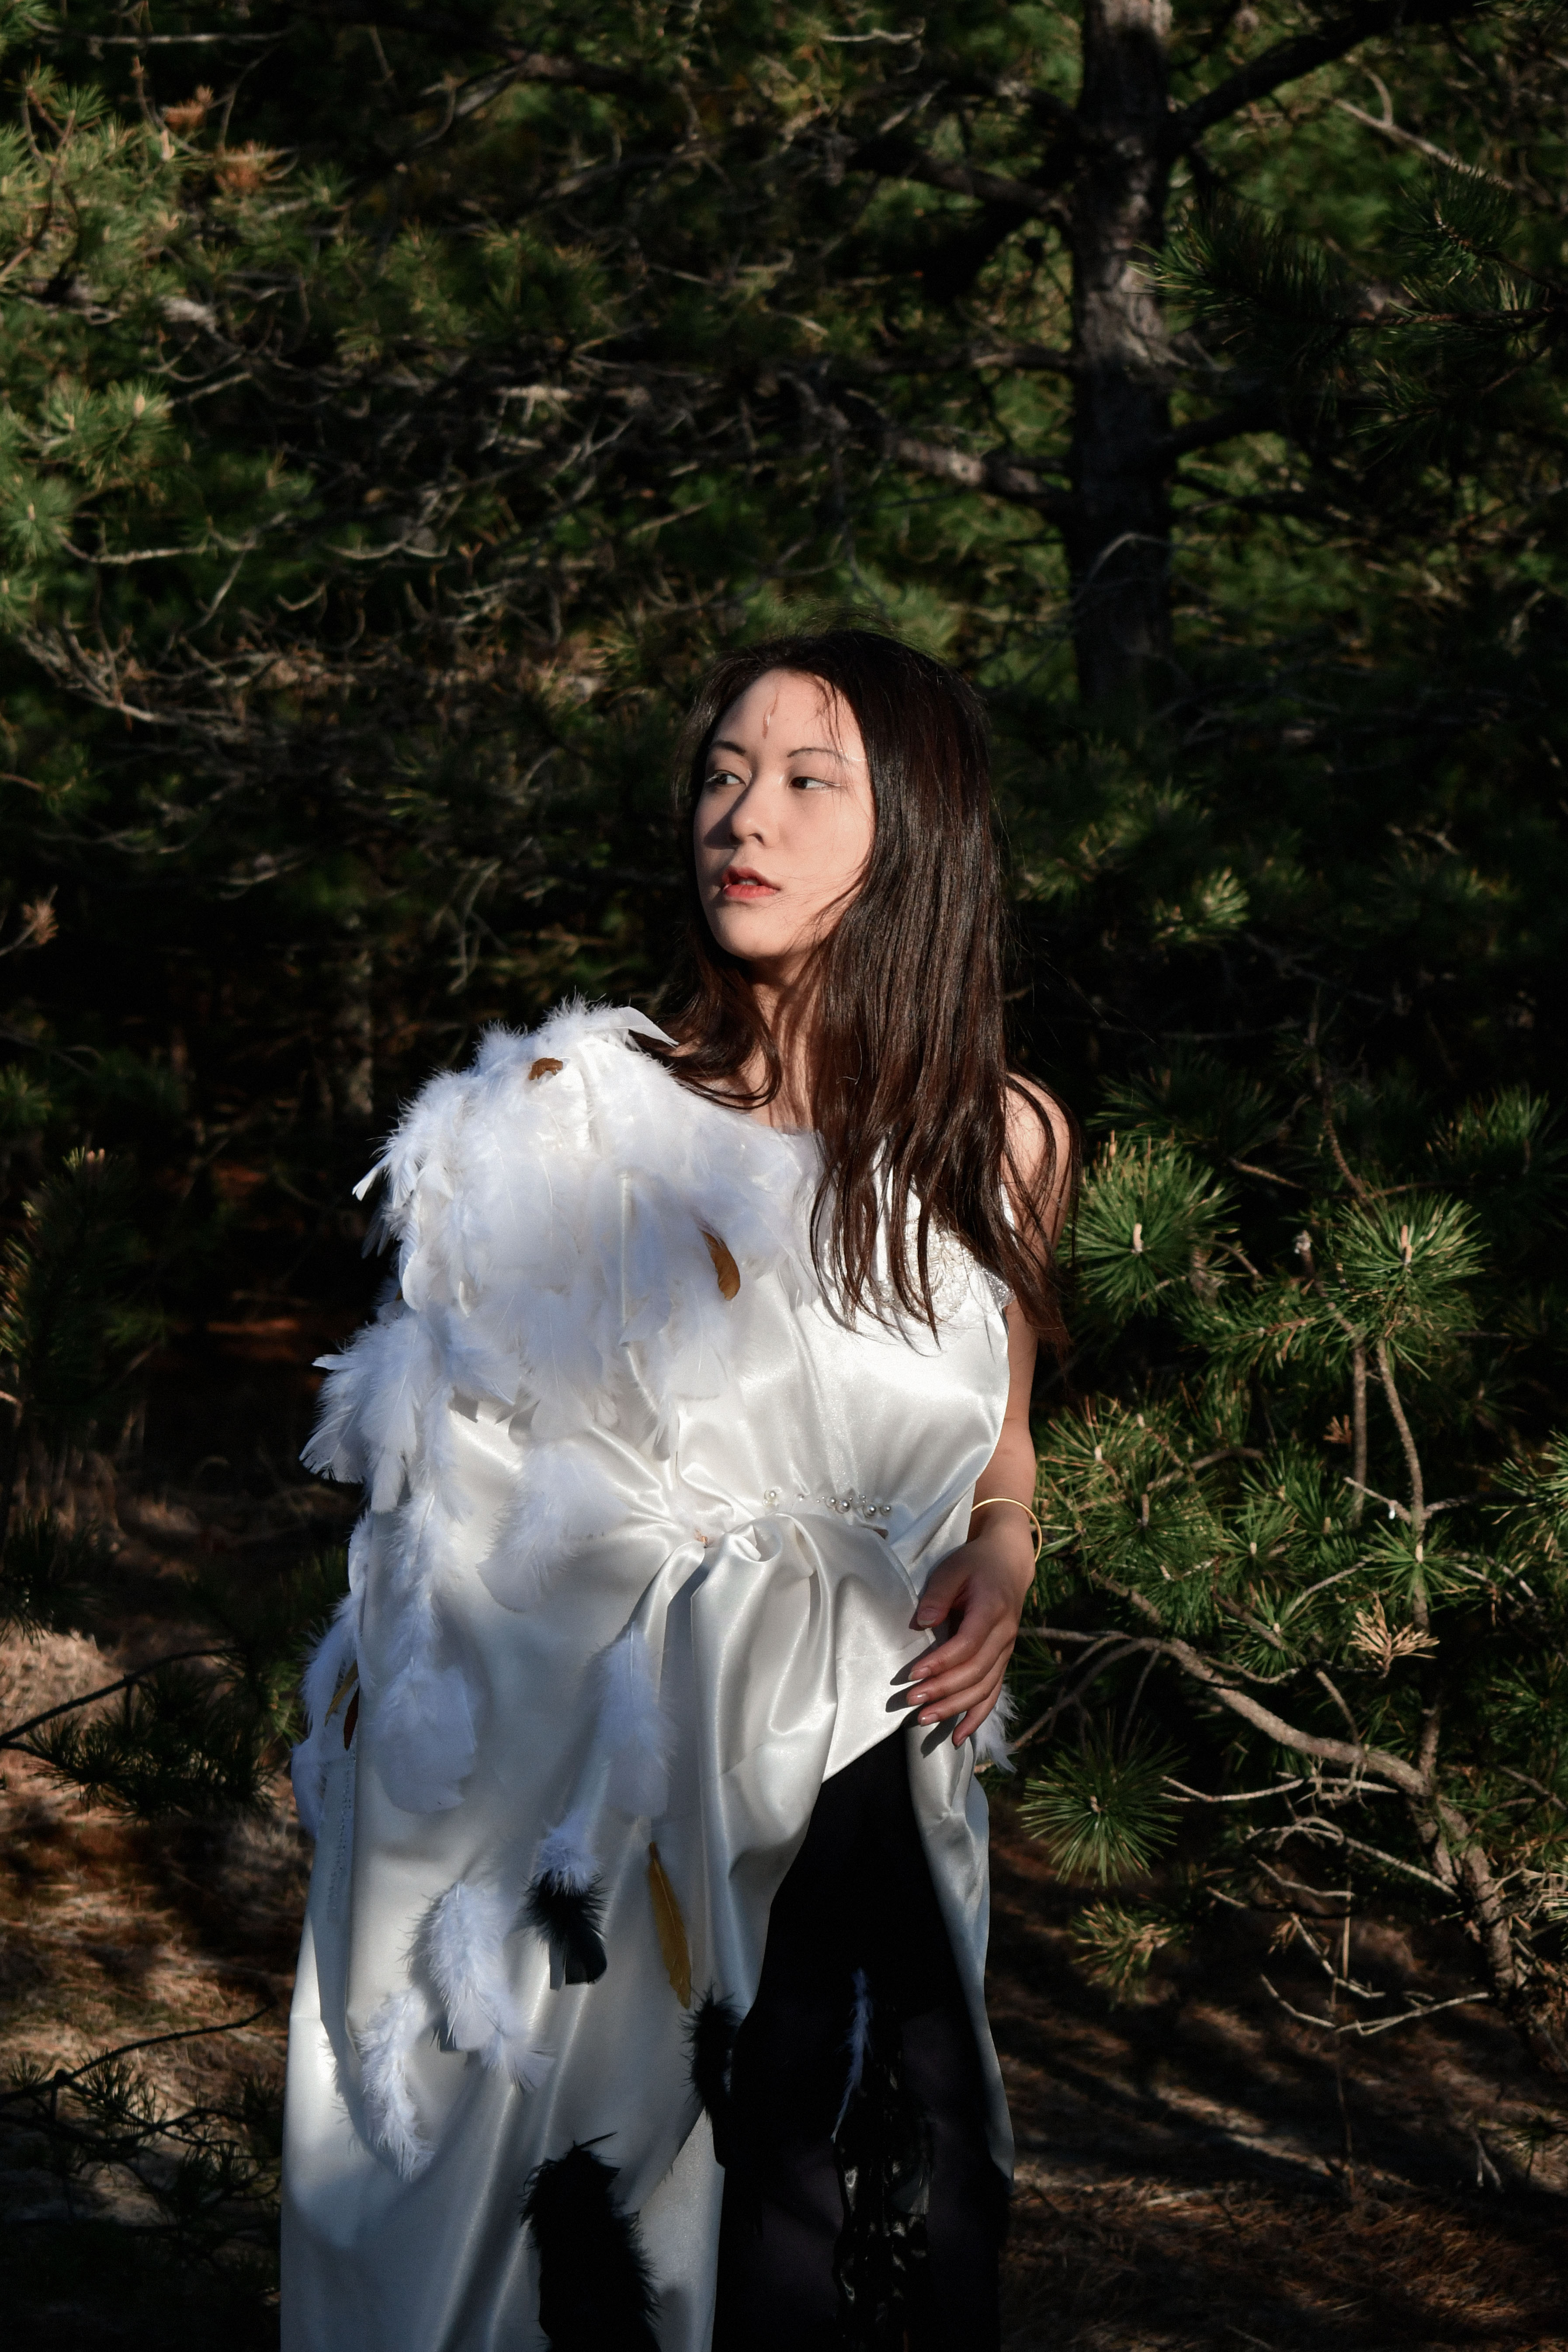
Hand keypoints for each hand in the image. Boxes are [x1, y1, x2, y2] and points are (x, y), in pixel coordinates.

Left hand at [898, 1522, 1034, 1745]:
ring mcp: (1006, 1651)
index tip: (912, 1675)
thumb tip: (922, 1623)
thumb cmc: (975, 1564)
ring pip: (984, 1688)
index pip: (966, 1645)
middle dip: (943, 1691)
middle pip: (975, 1672)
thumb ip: (937, 1595)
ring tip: (924, 1720)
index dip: (940, 1663)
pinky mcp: (1002, 1660)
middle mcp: (1004, 1635)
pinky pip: (993, 1694)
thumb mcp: (953, 1569)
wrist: (1009, 1563)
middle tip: (911, 1702)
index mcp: (992, 1610)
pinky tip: (959, 1737)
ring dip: (955, 1708)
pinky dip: (977, 1717)